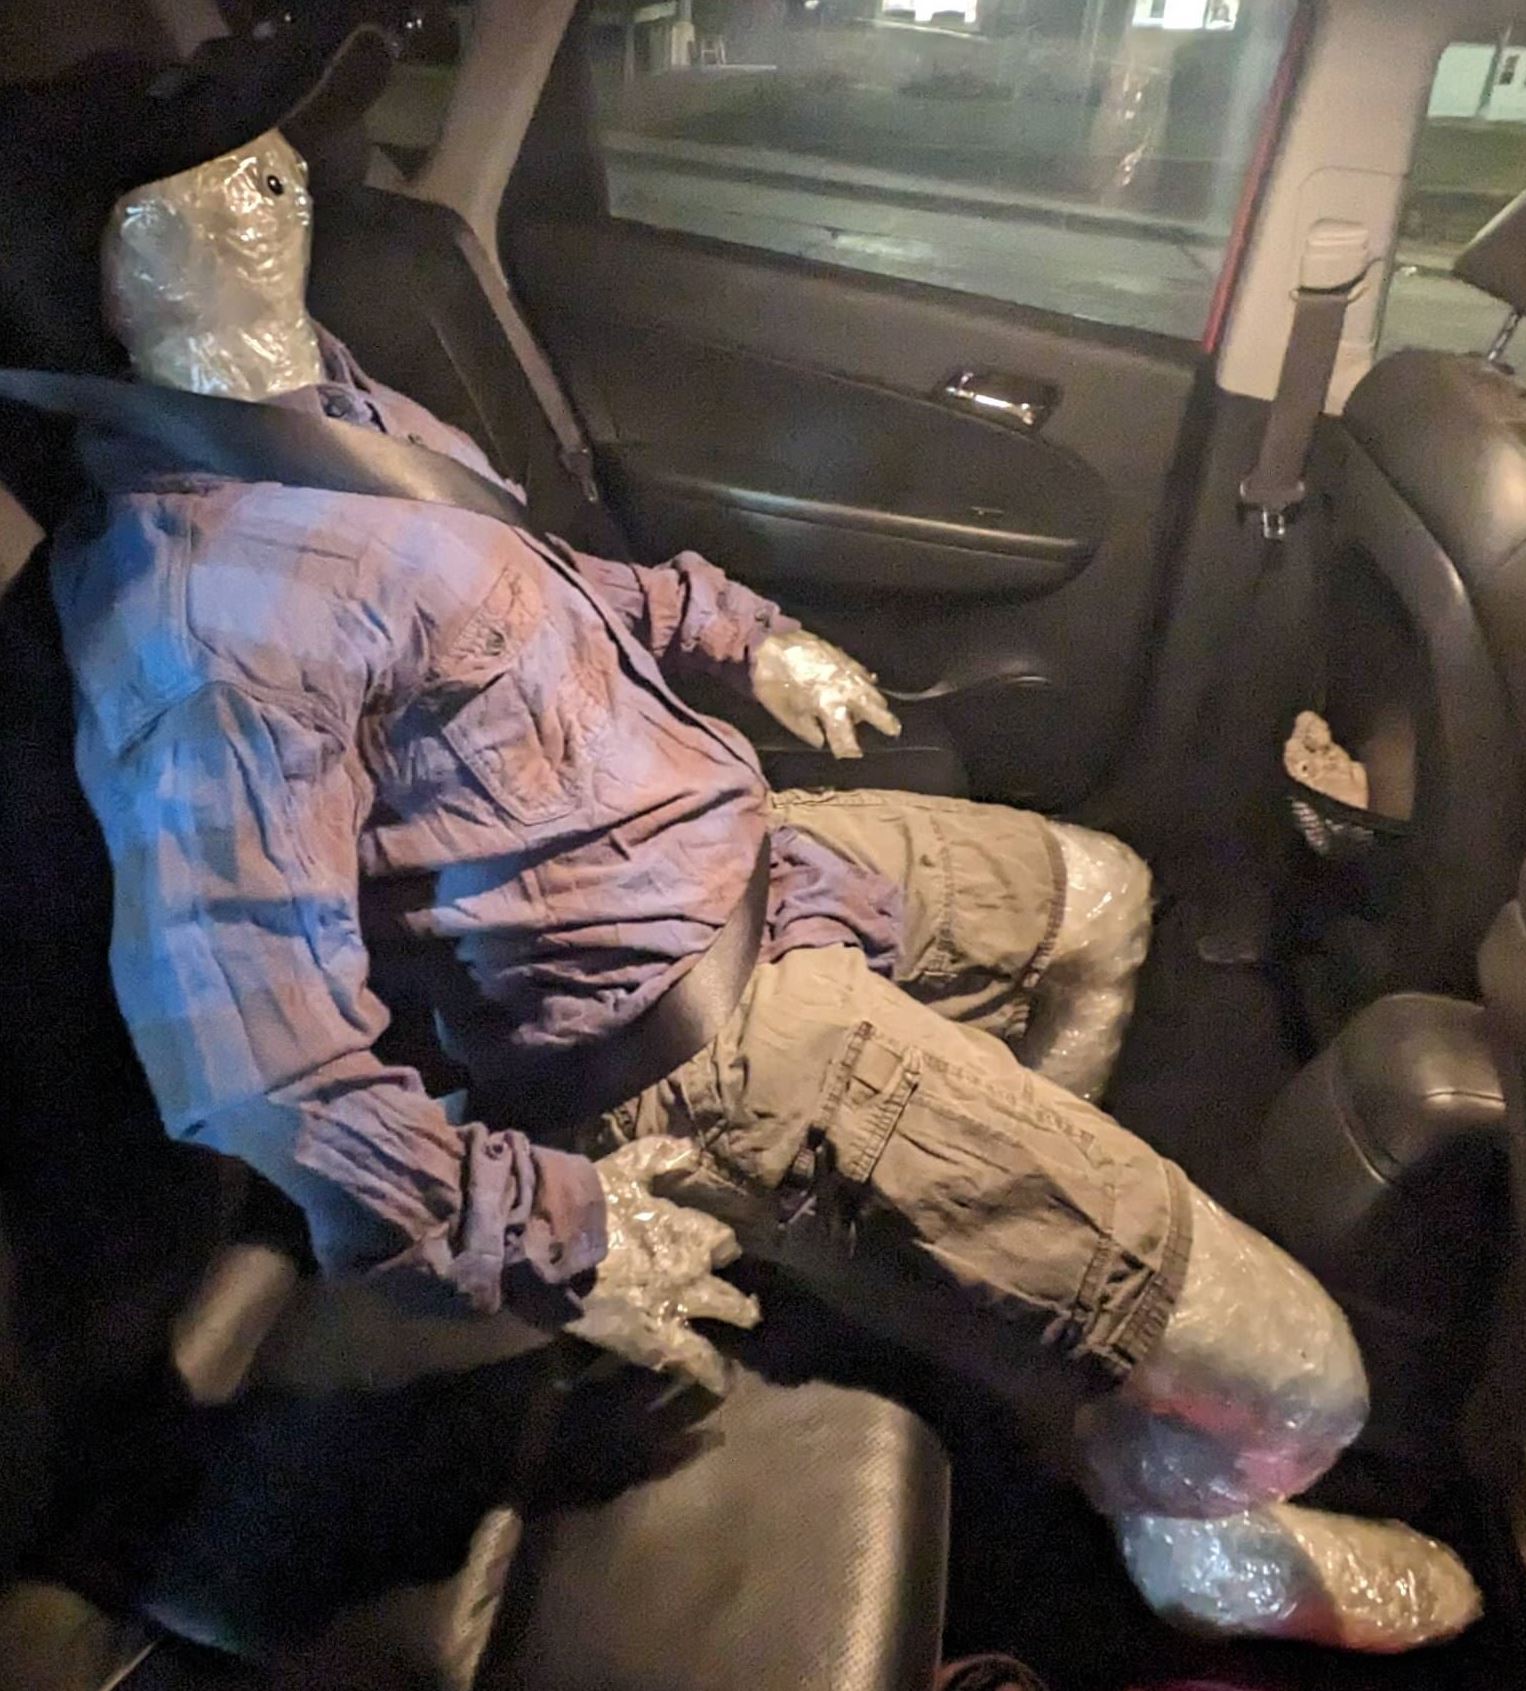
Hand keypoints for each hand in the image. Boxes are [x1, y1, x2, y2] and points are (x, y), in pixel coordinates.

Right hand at [568, 1137, 760, 1396]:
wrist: (557, 1245)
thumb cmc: (589, 1203)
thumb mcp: (627, 1168)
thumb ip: (661, 1156)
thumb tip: (691, 1147)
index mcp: (686, 1231)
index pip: (720, 1241)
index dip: (719, 1247)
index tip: (720, 1252)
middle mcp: (691, 1270)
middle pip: (728, 1290)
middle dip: (738, 1301)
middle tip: (746, 1310)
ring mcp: (676, 1307)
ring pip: (719, 1325)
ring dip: (731, 1334)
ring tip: (735, 1357)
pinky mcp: (655, 1340)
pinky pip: (692, 1361)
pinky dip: (707, 1373)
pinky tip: (718, 1383)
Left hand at [752, 630, 901, 759]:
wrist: (770, 644)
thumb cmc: (773, 683)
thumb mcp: (786, 714)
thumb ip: (807, 730)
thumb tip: (821, 740)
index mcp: (829, 709)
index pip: (847, 738)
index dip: (849, 749)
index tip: (851, 753)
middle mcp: (845, 692)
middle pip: (874, 711)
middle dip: (886, 723)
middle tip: (893, 730)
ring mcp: (847, 672)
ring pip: (872, 690)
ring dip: (877, 703)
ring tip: (879, 709)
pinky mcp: (844, 657)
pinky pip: (863, 674)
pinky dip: (866, 682)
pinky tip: (866, 684)